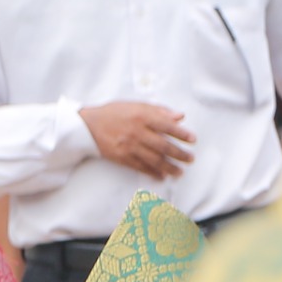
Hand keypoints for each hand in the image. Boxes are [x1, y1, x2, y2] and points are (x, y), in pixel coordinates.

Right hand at [79, 101, 195, 178]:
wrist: (88, 125)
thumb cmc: (114, 113)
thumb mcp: (137, 105)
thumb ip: (159, 110)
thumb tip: (179, 116)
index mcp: (143, 117)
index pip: (167, 126)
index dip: (182, 134)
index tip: (193, 140)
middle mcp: (137, 132)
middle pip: (163, 145)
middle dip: (179, 154)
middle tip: (190, 159)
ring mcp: (129, 147)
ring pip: (153, 159)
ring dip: (168, 167)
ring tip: (179, 172)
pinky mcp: (121, 157)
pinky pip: (139, 167)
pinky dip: (151, 172)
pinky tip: (161, 176)